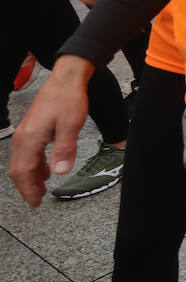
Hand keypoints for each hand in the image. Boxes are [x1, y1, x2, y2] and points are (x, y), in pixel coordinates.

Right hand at [7, 56, 93, 206]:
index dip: (28, 189)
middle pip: (18, 169)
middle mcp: (22, 137)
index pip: (23, 171)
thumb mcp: (71, 125)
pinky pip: (28, 152)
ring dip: (30, 176)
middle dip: (27, 186)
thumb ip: (64, 149)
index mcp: (30, 138)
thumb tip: (60, 172)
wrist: (66, 78)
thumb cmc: (68, 99)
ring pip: (22, 161)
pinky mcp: (31, 128)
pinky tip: (45, 169)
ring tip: (42, 188)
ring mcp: (25, 132)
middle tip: (37, 200)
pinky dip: (34, 164)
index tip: (35, 202)